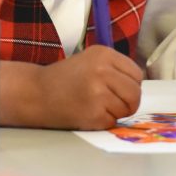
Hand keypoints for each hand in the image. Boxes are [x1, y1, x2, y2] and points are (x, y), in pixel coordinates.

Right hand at [0, 46, 142, 129]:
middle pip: (136, 93)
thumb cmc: (65, 79)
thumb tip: (138, 86)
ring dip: (115, 112)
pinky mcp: (94, 113)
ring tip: (95, 105)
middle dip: (128, 102)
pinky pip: (112, 121)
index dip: (130, 84)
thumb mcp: (90, 61)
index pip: (136, 74)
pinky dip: (103, 121)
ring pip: (127, 109)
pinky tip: (87, 112)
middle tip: (111, 102)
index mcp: (103, 53)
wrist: (36, 93)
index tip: (118, 88)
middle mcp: (102, 70)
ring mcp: (98, 92)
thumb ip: (114, 69)